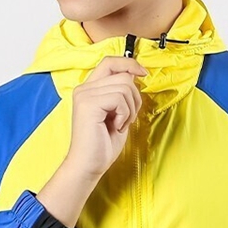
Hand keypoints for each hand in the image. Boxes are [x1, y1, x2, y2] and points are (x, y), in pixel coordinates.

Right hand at [64, 55, 147, 179]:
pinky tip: (116, 127)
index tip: (143, 73)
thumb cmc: (102, 145)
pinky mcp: (89, 104)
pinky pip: (120, 99)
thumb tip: (134, 75)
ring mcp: (85, 95)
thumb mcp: (117, 114)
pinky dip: (125, 115)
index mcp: (89, 89)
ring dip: (130, 109)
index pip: (110, 62)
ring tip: (120, 125)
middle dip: (134, 98)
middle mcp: (84, 88)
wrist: (89, 165)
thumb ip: (122, 94)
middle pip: (123, 76)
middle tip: (127, 119)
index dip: (129, 63)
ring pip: (125, 86)